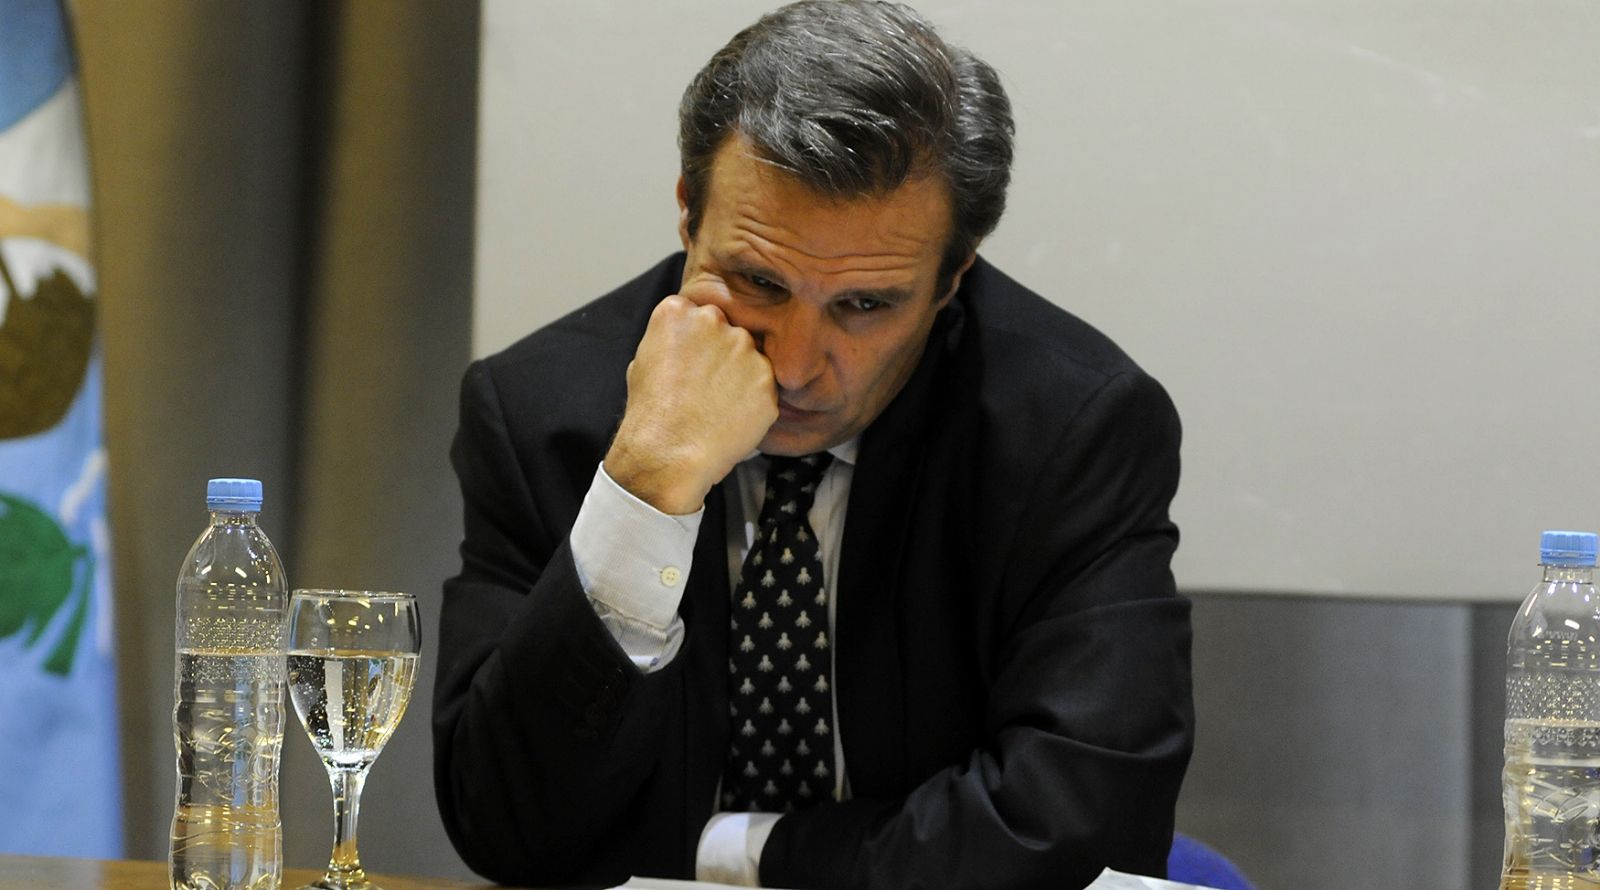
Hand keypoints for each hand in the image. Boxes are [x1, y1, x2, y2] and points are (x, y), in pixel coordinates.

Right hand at [604, 286, 776, 513]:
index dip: (697, 343)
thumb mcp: (643, 361)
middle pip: (728, 330)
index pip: (698, 314)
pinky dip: (754, 401)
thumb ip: (671, 339)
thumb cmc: (650, 413)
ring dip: (741, 376)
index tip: (692, 363)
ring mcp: (743, 347)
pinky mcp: (766, 377)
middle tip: (707, 387)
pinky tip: (731, 418)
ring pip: (750, 357)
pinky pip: (764, 386)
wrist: (668, 452)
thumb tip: (688, 341)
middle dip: (722, 354)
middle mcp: (713, 320)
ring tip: (717, 406)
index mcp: (677, 311)